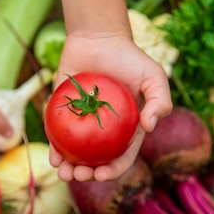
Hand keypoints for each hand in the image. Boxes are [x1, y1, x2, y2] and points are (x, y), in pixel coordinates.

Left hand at [49, 31, 171, 181]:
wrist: (98, 38)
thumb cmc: (129, 58)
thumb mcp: (154, 76)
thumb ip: (160, 100)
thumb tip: (149, 126)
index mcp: (126, 130)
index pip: (121, 158)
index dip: (112, 171)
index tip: (101, 174)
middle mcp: (104, 132)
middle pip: (95, 162)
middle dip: (86, 176)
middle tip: (77, 175)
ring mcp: (83, 124)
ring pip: (74, 155)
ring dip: (68, 169)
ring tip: (63, 172)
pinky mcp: (63, 114)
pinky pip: (58, 136)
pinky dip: (55, 148)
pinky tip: (53, 156)